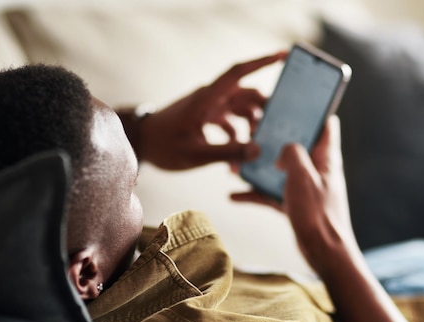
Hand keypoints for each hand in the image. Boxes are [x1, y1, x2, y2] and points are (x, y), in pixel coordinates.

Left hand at [131, 52, 285, 169]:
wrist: (141, 144)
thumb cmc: (164, 146)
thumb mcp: (196, 154)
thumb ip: (227, 152)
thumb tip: (257, 149)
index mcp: (207, 98)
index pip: (238, 73)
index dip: (261, 62)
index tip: (282, 55)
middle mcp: (210, 98)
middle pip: (246, 95)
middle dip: (263, 111)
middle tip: (275, 130)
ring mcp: (208, 107)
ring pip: (240, 111)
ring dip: (250, 129)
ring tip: (254, 152)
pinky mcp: (205, 117)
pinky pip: (229, 123)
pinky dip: (236, 139)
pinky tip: (235, 163)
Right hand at [231, 116, 357, 268]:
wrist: (324, 252)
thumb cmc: (318, 213)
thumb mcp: (302, 176)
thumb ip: (292, 154)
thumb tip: (285, 150)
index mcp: (326, 158)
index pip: (326, 125)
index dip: (313, 111)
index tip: (293, 103)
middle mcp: (317, 170)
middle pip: (296, 145)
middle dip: (276, 139)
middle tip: (254, 132)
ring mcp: (306, 188)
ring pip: (280, 170)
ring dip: (260, 167)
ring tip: (237, 165)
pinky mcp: (296, 205)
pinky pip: (272, 194)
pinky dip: (256, 193)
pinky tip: (234, 195)